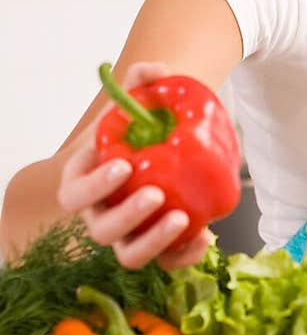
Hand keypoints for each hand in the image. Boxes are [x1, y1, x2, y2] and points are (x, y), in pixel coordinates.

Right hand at [57, 61, 212, 271]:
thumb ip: (142, 81)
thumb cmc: (141, 131)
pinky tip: (205, 237)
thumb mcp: (138, 104)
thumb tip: (154, 71)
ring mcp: (128, 236)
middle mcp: (101, 214)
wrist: (164, 150)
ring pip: (130, 256)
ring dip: (154, 242)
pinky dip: (184, 255)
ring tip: (182, 219)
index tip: (125, 165)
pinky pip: (165, 263)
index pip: (74, 195)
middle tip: (156, 194)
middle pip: (102, 231)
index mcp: (84, 183)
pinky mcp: (156, 247)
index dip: (94, 186)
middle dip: (128, 216)